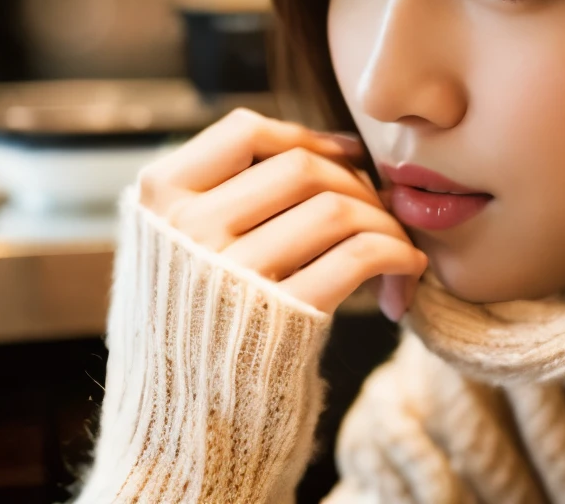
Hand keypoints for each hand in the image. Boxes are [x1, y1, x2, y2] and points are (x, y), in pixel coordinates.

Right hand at [136, 108, 426, 319]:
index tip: (345, 155)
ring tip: (395, 246)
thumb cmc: (192, 334)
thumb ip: (218, 198)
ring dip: (383, 221)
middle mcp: (188, 229)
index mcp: (158, 200)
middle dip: (355, 183)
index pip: (244, 130)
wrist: (176, 433)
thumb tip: (326, 150)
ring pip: (337, 208)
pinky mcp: (284, 316)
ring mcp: (233, 273)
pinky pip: (360, 255)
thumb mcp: (173, 251)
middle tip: (378, 212)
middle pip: (302, 167)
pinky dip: (397, 254)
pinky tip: (406, 270)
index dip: (306, 135)